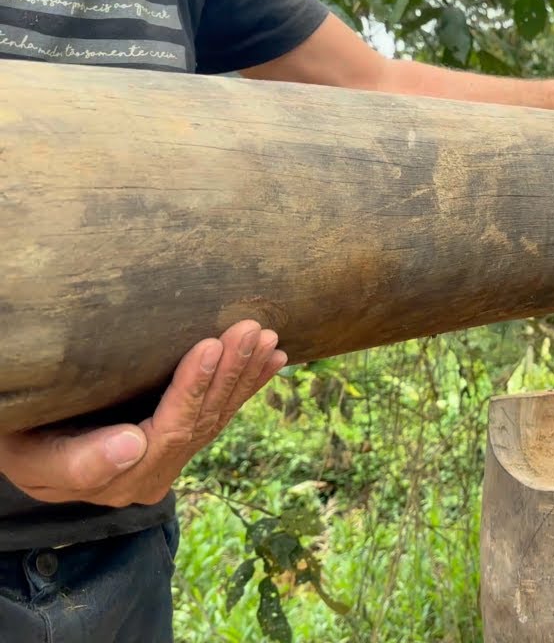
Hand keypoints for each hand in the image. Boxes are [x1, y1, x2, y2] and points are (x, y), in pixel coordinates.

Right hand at [0, 320, 286, 506]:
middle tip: (251, 327)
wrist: (24, 446)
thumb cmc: (20, 437)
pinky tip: (275, 360)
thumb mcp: (31, 452)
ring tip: (266, 337)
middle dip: (230, 372)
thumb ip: (76, 461)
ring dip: (244, 375)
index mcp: (114, 480)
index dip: (192, 389)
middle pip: (200, 422)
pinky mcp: (177, 445)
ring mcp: (165, 462)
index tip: (209, 346)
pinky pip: (219, 415)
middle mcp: (148, 477)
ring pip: (215, 417)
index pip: (167, 431)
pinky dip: (247, 385)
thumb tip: (132, 446)